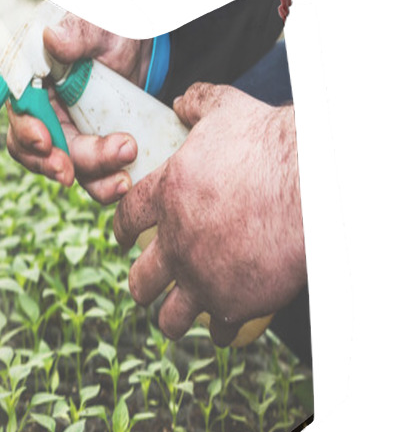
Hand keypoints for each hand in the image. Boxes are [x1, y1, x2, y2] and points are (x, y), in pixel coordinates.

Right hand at [6, 13, 149, 204]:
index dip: (27, 131)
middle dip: (57, 163)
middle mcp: (44, 111)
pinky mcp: (91, 148)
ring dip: (90, 178)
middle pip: (38, 149)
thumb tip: (52, 38)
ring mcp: (67, 133)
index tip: (45, 142)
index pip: (19, 112)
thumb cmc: (112, 27)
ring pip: (66, 167)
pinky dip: (107, 183)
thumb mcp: (98, 24)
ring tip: (121, 179)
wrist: (142, 46)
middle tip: (74, 173)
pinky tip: (127, 182)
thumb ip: (77, 31)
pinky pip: (93, 175)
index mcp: (33, 80)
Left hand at [113, 83, 306, 346]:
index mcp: (165, 197)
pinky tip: (223, 330)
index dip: (120, 230)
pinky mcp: (231, 304)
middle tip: (147, 286)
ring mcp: (200, 278)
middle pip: (141, 279)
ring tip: (175, 320)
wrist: (311, 185)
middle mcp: (175, 244)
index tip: (121, 238)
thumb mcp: (229, 110)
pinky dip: (219, 331)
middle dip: (141, 285)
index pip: (126, 219)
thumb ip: (200, 104)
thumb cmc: (270, 143)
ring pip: (169, 316)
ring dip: (170, 319)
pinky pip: (216, 330)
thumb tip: (183, 100)